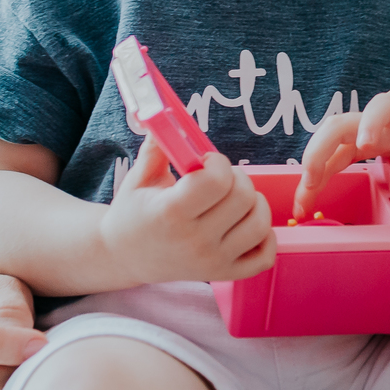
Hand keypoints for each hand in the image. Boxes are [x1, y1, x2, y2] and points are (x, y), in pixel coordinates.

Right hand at [101, 137, 275, 284]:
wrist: (124, 257)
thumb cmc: (133, 213)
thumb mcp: (139, 177)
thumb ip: (158, 145)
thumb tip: (170, 115)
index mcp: (171, 214)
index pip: (217, 180)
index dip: (217, 162)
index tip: (206, 162)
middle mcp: (194, 242)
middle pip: (244, 197)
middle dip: (236, 178)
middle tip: (218, 179)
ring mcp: (212, 262)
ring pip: (260, 223)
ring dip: (253, 203)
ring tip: (232, 200)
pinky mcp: (225, 274)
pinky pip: (265, 255)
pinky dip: (264, 237)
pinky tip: (245, 224)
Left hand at [294, 61, 389, 216]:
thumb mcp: (384, 150)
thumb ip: (366, 174)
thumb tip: (339, 201)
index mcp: (364, 134)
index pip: (327, 154)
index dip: (310, 179)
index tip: (300, 208)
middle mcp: (379, 123)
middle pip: (338, 125)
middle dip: (317, 149)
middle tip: (310, 178)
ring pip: (381, 106)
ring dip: (369, 123)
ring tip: (366, 144)